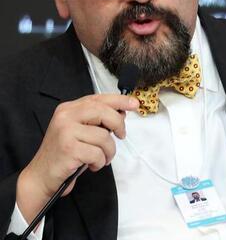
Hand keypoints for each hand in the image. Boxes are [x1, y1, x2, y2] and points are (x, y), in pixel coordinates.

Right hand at [16, 94, 138, 223]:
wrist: (41, 176)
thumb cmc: (65, 153)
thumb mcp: (80, 131)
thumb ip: (97, 120)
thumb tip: (122, 112)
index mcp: (69, 108)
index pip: (98, 98)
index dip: (119, 100)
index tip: (134, 103)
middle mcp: (66, 116)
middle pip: (103, 112)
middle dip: (118, 124)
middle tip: (122, 135)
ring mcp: (66, 131)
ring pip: (103, 136)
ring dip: (109, 151)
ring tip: (102, 158)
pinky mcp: (68, 149)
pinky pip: (97, 153)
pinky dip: (100, 162)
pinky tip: (92, 165)